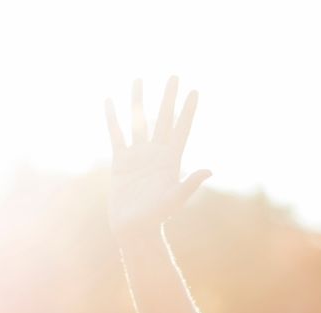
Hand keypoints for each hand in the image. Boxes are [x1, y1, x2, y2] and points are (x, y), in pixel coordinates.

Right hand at [106, 77, 211, 242]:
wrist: (134, 229)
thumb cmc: (157, 218)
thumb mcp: (175, 199)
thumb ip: (190, 184)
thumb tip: (209, 170)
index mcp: (171, 160)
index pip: (182, 129)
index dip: (188, 110)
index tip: (194, 91)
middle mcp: (156, 153)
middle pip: (163, 118)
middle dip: (168, 97)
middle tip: (174, 75)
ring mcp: (139, 155)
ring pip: (138, 121)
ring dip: (139, 101)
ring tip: (139, 79)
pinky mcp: (121, 161)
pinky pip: (116, 134)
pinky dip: (113, 118)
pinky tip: (110, 100)